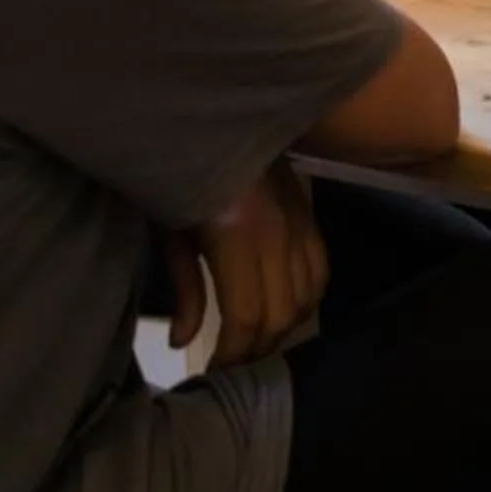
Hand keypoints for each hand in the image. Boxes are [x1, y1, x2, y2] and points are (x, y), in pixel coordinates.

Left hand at [166, 161, 326, 369]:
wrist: (213, 121)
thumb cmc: (177, 176)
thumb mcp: (168, 234)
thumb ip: (184, 289)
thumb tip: (184, 341)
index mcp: (236, 236)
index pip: (246, 315)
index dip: (232, 353)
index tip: (213, 371)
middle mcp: (278, 232)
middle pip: (281, 312)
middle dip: (257, 348)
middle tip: (232, 364)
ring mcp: (300, 222)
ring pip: (308, 296)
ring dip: (284, 327)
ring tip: (255, 341)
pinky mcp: (310, 214)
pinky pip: (322, 268)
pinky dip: (308, 298)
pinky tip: (286, 309)